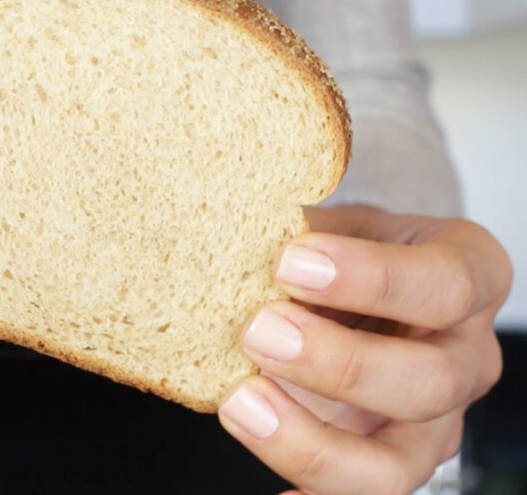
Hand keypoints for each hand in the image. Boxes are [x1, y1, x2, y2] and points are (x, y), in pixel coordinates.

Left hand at [218, 205, 510, 494]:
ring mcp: (432, 422)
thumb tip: (223, 230)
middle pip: (430, 380)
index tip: (290, 261)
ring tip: (239, 400)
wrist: (331, 283)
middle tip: (258, 332)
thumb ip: (291, 230)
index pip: (447, 282)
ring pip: (396, 466)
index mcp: (466, 275)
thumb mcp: (326, 223)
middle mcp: (465, 355)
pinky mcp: (385, 461)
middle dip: (338, 364)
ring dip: (310, 441)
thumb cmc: (336, 249)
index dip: (371, 277)